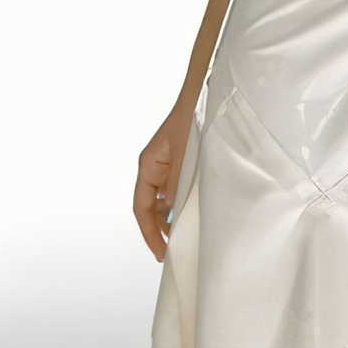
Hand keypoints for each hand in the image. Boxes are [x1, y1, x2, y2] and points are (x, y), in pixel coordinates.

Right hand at [133, 104, 192, 260]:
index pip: (142, 208)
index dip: (149, 233)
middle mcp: (155, 169)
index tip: (161, 252)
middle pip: (152, 208)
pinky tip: (197, 213)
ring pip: (167, 200)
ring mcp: (169, 167)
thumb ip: (178, 181)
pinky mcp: (184, 164)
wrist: (204, 95)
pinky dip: (185, 202)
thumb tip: (173, 211)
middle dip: (161, 230)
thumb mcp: (184, 153)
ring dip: (175, 217)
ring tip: (188, 236)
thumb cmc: (192, 119)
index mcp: (148, 166)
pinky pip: (180, 189)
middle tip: (176, 251)